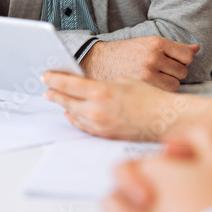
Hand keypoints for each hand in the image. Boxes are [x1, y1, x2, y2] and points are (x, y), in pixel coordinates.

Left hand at [42, 73, 183, 140]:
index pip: (69, 84)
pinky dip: (75, 118)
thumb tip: (90, 87)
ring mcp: (100, 125)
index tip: (46, 75)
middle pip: (67, 101)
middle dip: (55, 93)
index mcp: (101, 92)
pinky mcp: (105, 135)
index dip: (55, 79)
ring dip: (64, 105)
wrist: (165, 120)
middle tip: (46, 88)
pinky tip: (71, 113)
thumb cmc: (150, 98)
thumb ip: (103, 84)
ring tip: (56, 99)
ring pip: (73, 114)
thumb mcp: (124, 81)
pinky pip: (84, 126)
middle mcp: (96, 110)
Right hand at [79, 36, 199, 91]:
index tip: (174, 62)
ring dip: (168, 83)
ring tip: (154, 79)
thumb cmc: (124, 53)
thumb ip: (173, 47)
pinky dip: (160, 91)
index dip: (183, 60)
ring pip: (175, 83)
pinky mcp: (143, 86)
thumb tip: (197, 47)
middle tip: (161, 71)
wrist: (98, 61)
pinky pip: (165, 92)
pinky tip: (150, 87)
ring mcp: (148, 72)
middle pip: (183, 70)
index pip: (187, 55)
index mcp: (156, 42)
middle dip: (174, 72)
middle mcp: (154, 56)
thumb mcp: (147, 43)